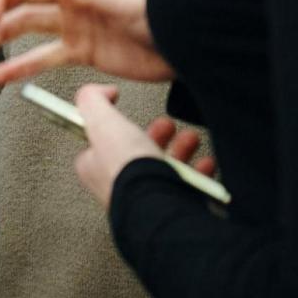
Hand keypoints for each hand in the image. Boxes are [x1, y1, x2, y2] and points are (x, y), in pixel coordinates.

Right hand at [0, 0, 172, 85]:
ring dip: (5, 32)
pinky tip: (1, 76)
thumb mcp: (132, 3)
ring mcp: (75, 23)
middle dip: (3, 3)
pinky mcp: (80, 51)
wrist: (187, 49)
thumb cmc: (167, 16)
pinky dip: (22, 66)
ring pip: (30, 24)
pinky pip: (45, 57)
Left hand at [72, 85, 214, 209]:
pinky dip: (199, 173)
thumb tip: (102, 91)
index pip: (101, 141)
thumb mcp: (101, 121)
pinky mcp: (171, 206)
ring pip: (164, 168)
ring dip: (181, 149)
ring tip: (191, 139)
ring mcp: (145, 197)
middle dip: (157, 134)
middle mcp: (118, 185)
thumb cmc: (127, 170)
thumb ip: (92, 100)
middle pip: (138, 153)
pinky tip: (205, 164)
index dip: (117, 123)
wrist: (157, 205)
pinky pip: (188, 187)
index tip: (131, 113)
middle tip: (168, 125)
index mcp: (96, 167)